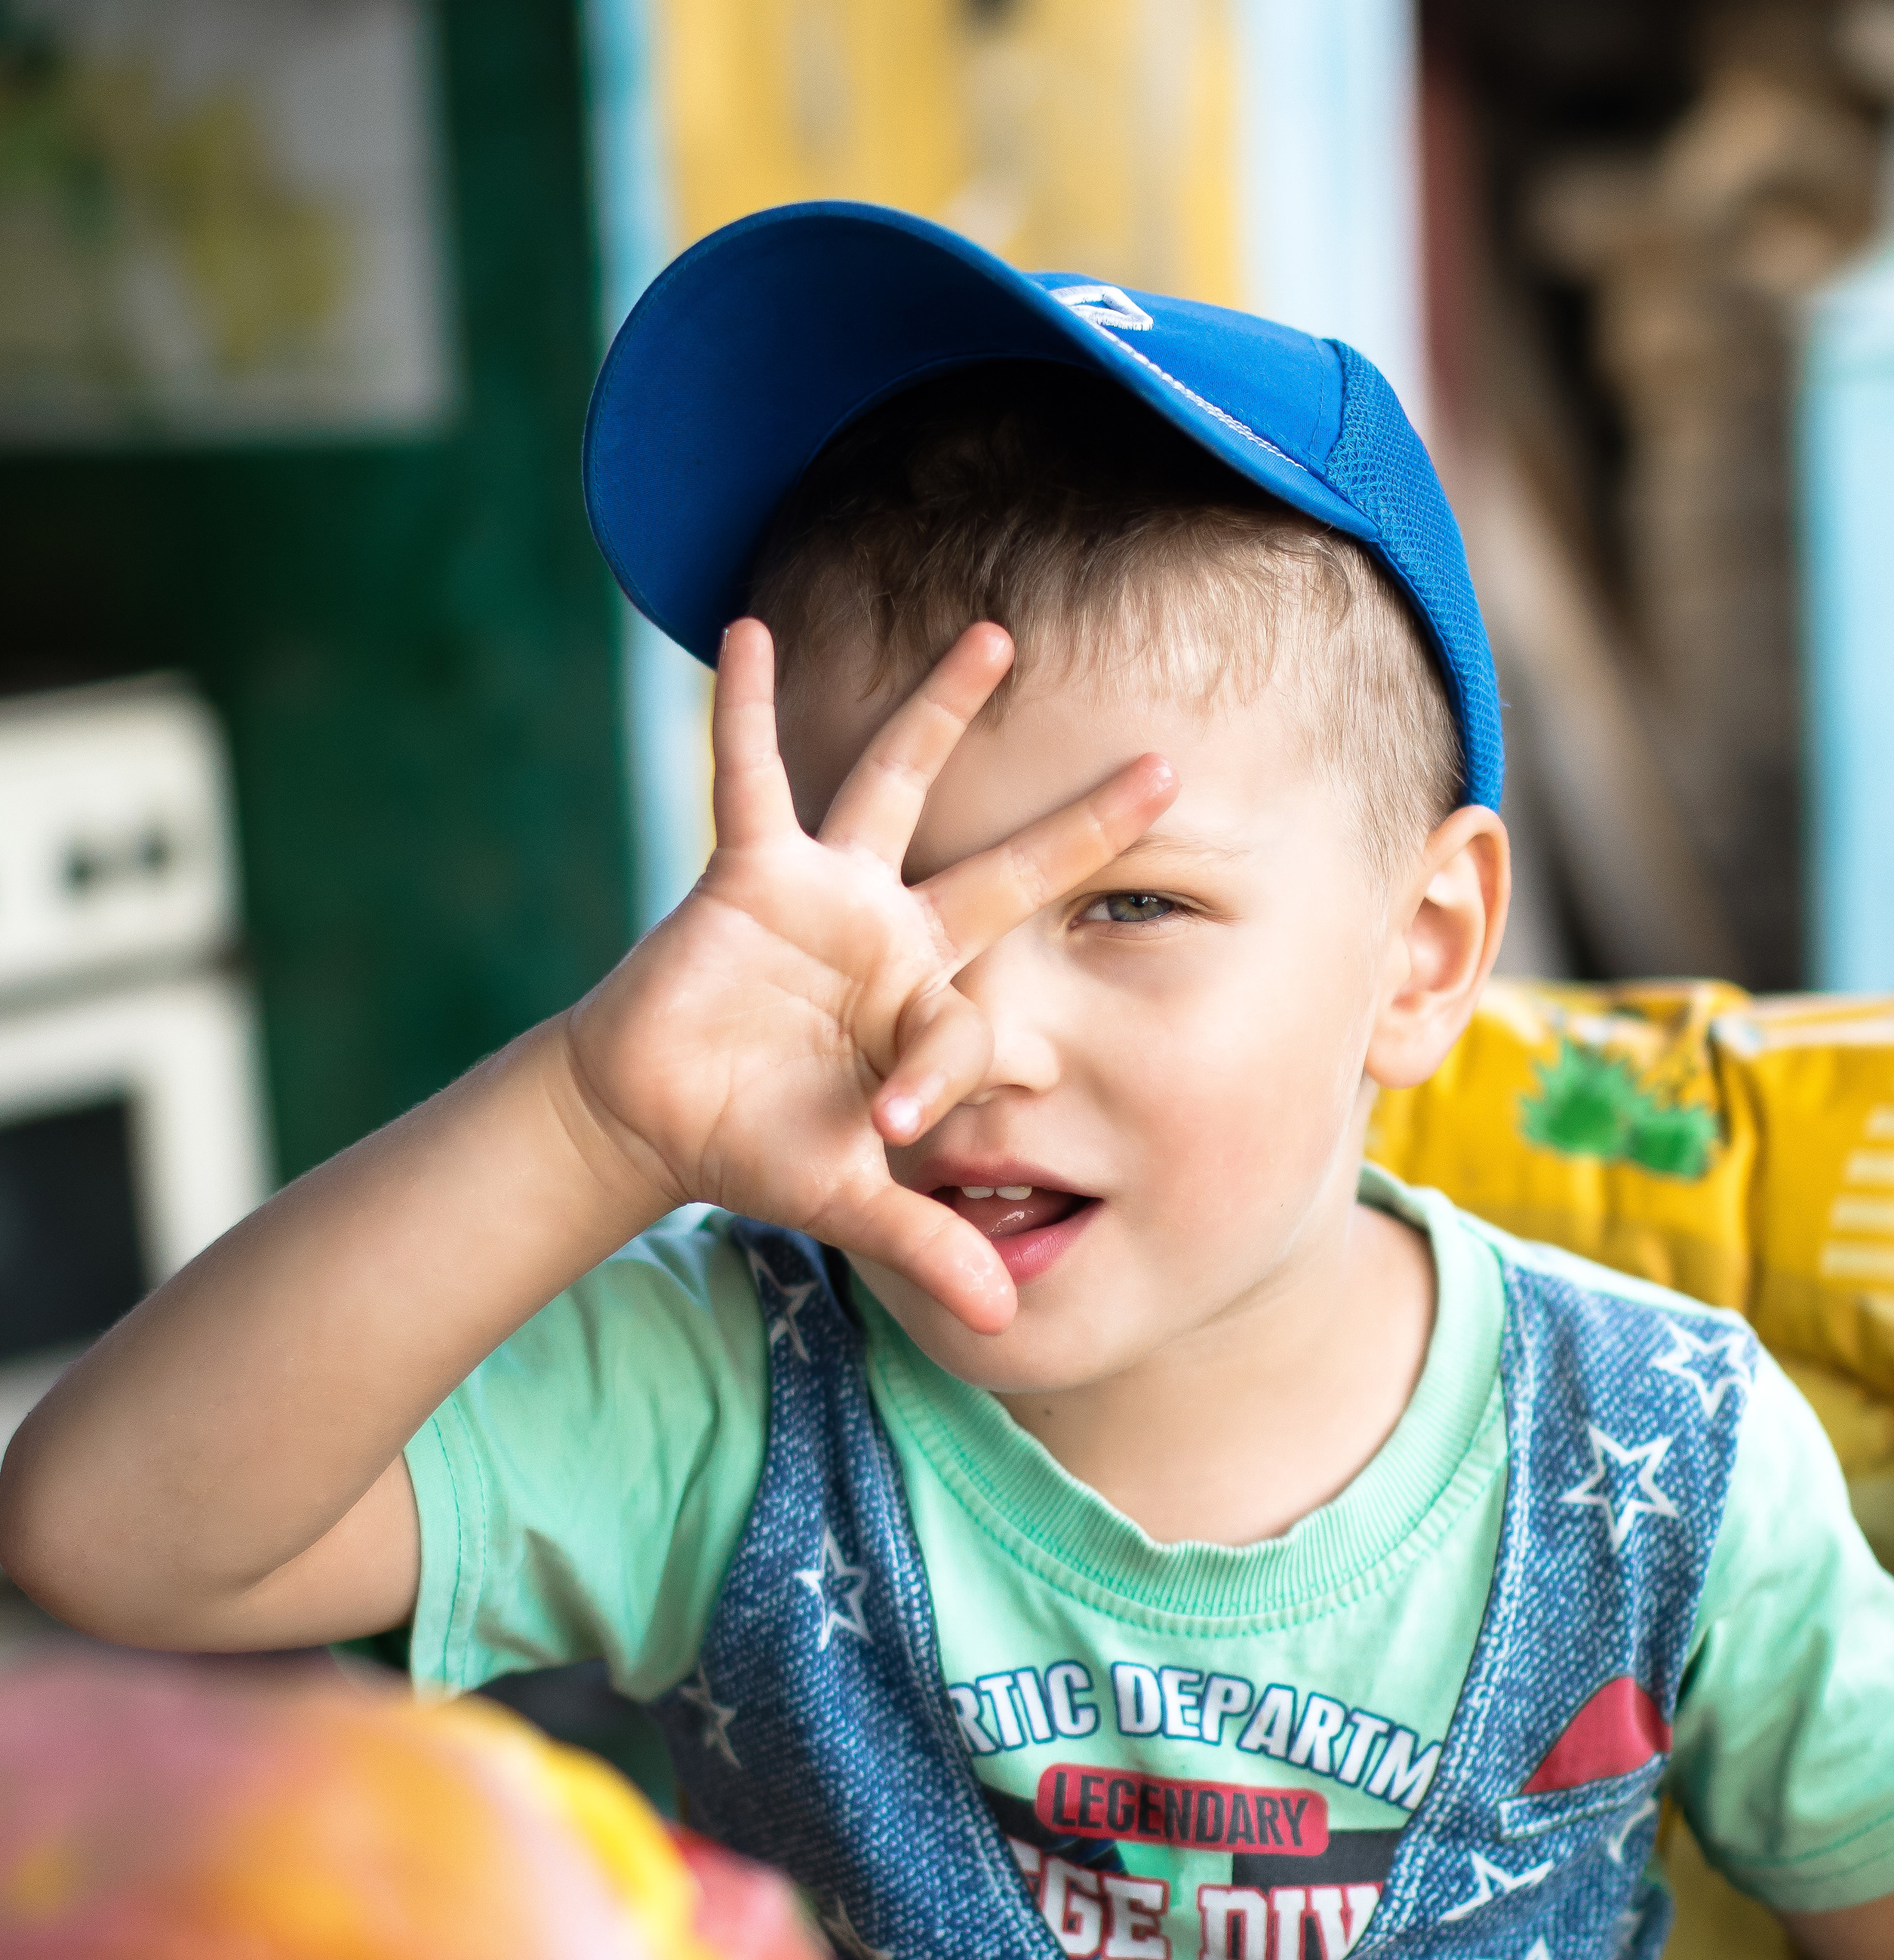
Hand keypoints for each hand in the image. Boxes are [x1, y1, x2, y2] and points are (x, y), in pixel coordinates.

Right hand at [563, 619, 1174, 1332]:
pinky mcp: (752, 873)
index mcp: (930, 1010)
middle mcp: (897, 936)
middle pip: (1013, 870)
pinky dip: (744, 709)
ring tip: (998, 634)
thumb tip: (1004, 1326)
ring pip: (900, 783)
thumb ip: (927, 1245)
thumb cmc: (759, 1148)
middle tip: (1170, 766)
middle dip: (1087, 824)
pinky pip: (746, 776)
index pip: (989, 1023)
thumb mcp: (851, 1198)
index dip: (975, 1074)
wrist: (657, 1120)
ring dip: (943, 710)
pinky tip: (752, 632)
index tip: (915, 1127)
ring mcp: (830, 893)